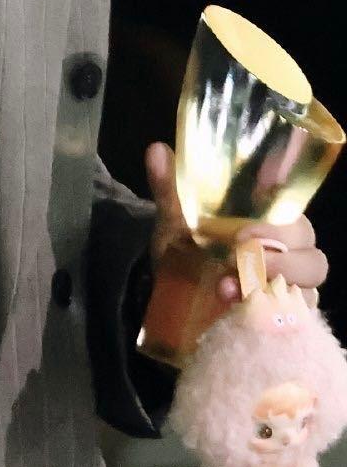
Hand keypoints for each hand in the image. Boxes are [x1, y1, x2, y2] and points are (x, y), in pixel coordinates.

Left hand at [144, 142, 327, 308]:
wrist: (174, 294)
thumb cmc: (188, 247)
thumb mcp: (176, 219)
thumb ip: (170, 188)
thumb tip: (156, 151)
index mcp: (270, 218)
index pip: (294, 207)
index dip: (284, 203)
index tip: (256, 206)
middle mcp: (290, 250)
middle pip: (308, 245)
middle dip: (278, 247)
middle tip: (240, 247)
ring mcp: (293, 285)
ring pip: (310, 278)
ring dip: (275, 279)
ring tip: (228, 285)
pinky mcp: (287, 315)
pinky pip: (298, 313)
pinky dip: (271, 310)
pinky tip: (238, 308)